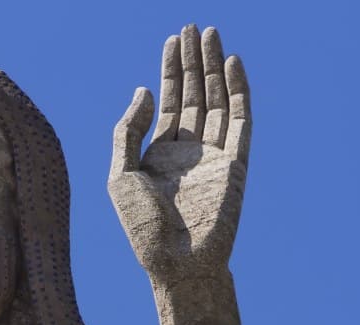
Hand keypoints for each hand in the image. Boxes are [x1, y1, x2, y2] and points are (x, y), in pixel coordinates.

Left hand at [108, 25, 250, 281]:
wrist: (175, 263)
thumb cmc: (142, 229)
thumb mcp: (120, 175)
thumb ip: (127, 131)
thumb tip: (143, 89)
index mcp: (160, 154)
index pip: (169, 102)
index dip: (170, 70)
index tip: (172, 39)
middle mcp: (189, 151)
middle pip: (194, 95)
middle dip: (193, 61)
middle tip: (193, 26)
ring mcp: (214, 156)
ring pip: (216, 101)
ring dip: (213, 68)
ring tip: (210, 34)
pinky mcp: (235, 164)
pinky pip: (240, 120)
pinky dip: (238, 91)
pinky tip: (231, 64)